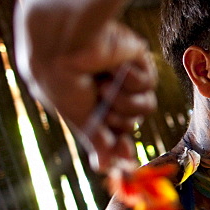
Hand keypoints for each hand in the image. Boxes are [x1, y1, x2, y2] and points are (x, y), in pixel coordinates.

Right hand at [16, 18, 157, 172]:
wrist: (66, 41)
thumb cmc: (61, 78)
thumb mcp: (76, 116)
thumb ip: (94, 140)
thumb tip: (104, 168)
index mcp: (84, 101)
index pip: (109, 132)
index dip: (120, 147)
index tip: (127, 163)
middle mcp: (104, 90)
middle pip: (130, 123)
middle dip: (121, 123)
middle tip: (105, 113)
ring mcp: (122, 76)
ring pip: (144, 108)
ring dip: (124, 103)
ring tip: (104, 86)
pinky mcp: (137, 61)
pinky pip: (148, 86)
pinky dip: (131, 82)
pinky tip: (115, 68)